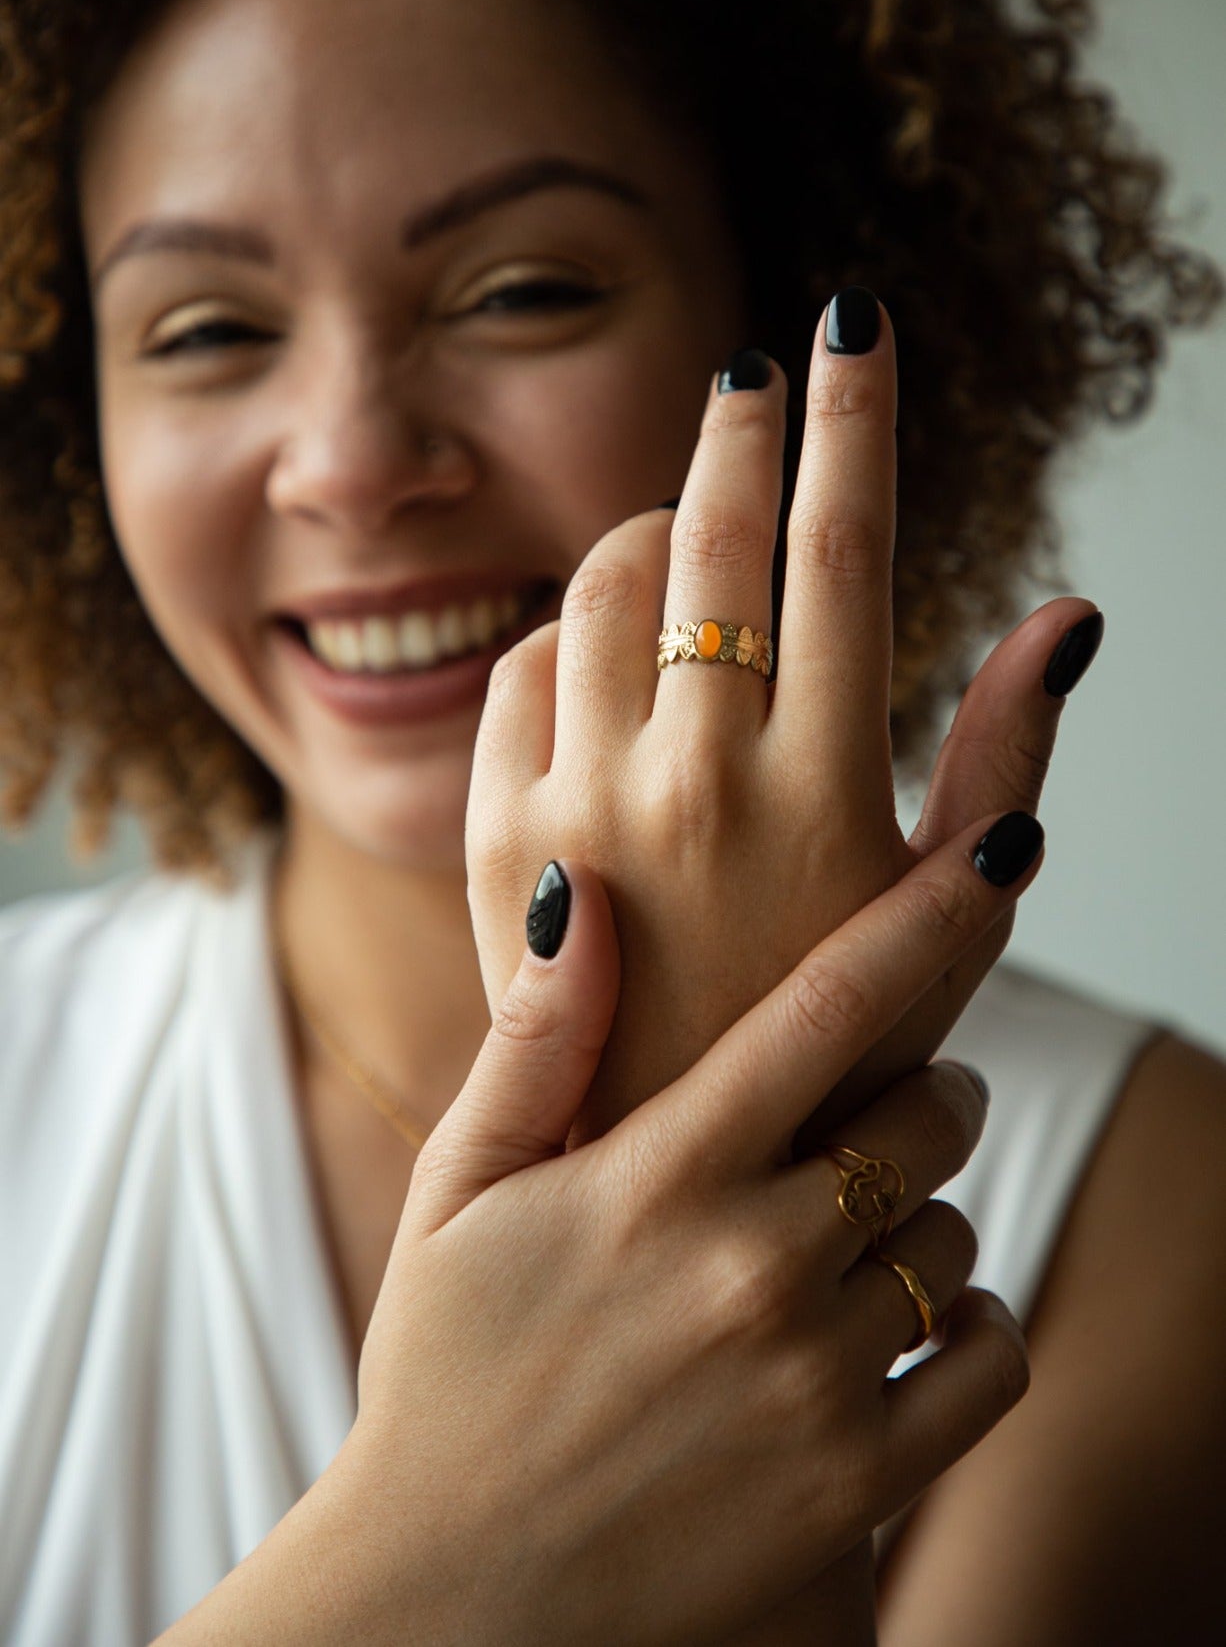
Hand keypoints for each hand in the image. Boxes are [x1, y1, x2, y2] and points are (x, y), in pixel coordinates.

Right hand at [327, 834, 1032, 1646]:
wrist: (450, 1604)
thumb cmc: (443, 1377)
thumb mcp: (457, 1192)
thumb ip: (535, 1039)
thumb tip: (585, 888)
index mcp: (658, 1176)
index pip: (830, 1008)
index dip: (930, 915)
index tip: (999, 856)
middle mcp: (751, 1266)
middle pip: (926, 1115)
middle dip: (923, 1094)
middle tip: (873, 1115)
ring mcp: (812, 1380)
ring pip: (956, 1237)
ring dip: (926, 1219)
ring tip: (851, 1242)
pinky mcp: (855, 1485)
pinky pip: (988, 1360)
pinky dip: (970, 1330)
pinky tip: (904, 1331)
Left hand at [466, 294, 1096, 1148]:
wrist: (666, 1168)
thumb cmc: (834, 1037)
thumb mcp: (944, 914)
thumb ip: (1004, 754)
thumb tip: (1067, 613)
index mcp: (823, 787)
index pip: (842, 549)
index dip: (854, 418)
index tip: (851, 320)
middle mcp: (695, 779)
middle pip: (717, 535)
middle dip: (744, 427)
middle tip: (758, 373)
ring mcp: (580, 803)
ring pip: (607, 581)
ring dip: (657, 529)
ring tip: (695, 540)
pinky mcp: (496, 834)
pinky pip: (525, 663)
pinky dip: (572, 630)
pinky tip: (615, 650)